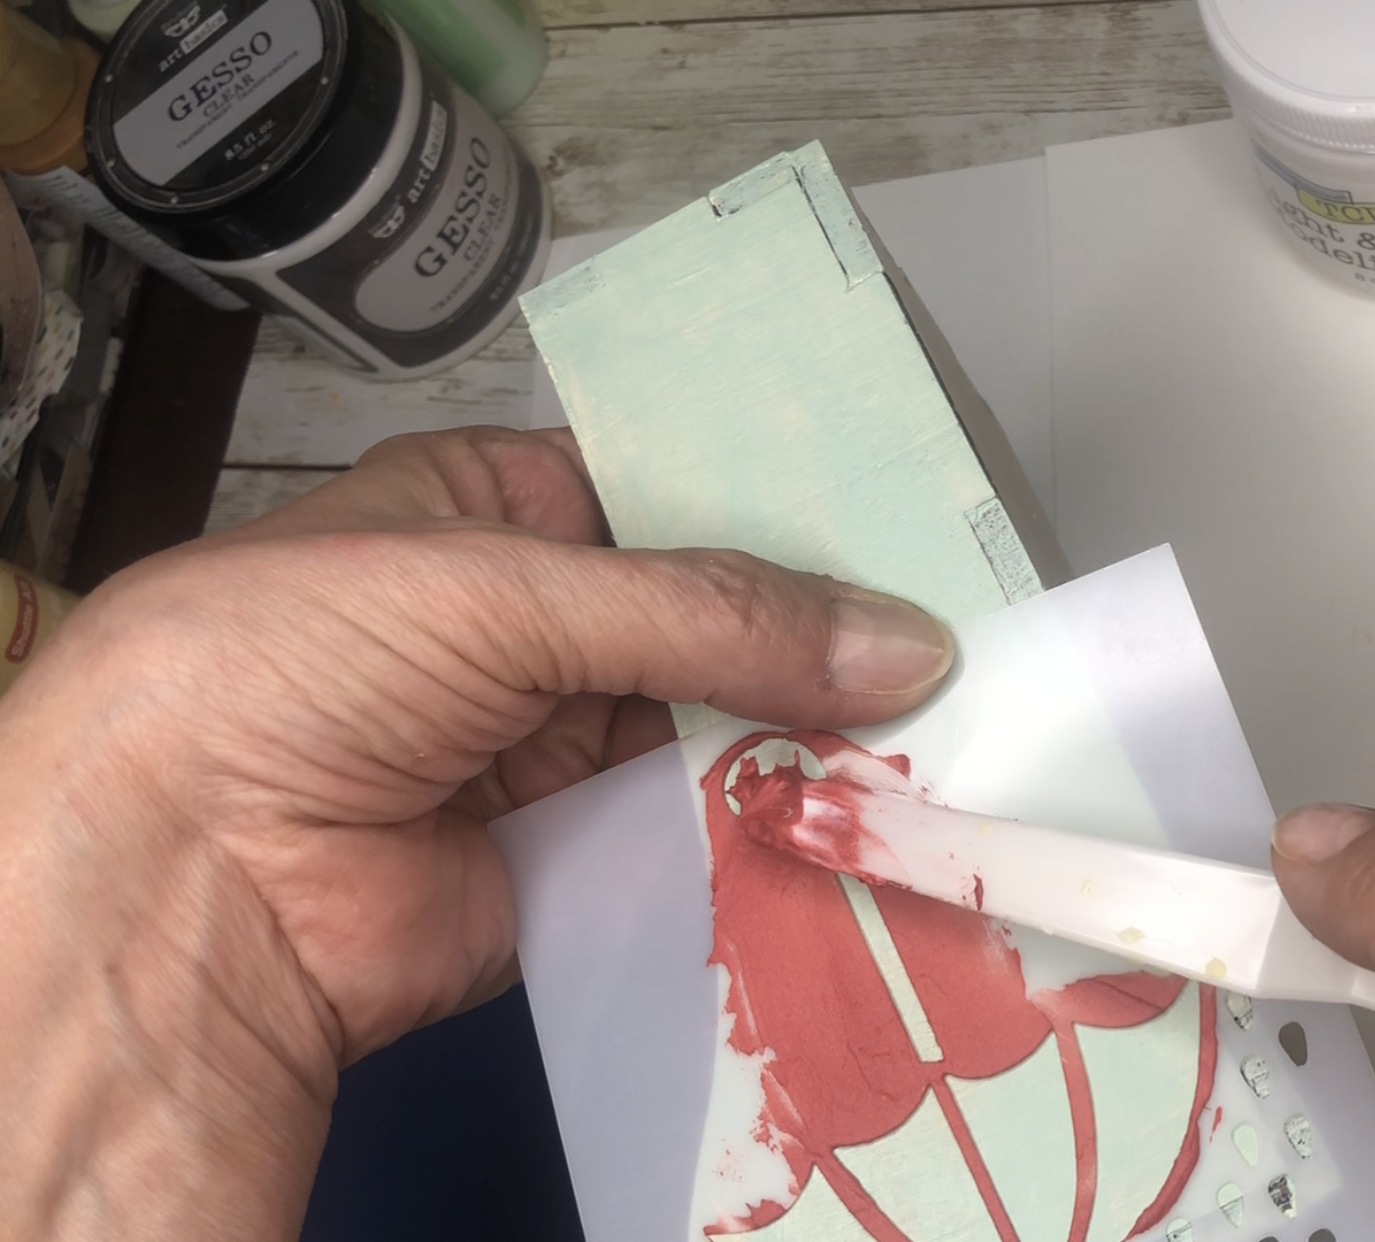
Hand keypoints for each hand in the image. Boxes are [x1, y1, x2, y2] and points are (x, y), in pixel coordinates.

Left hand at [0, 428, 954, 1238]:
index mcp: (492, 509)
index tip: (910, 515)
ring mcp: (554, 738)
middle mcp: (530, 620)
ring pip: (715, 718)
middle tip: (957, 625)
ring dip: (808, 725)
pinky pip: (701, 821)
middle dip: (814, 624)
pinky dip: (775, 814)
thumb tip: (905, 644)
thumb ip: (711, 614)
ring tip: (946, 715)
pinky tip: (870, 800)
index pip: (669, 488)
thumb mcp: (508, 589)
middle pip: (706, 611)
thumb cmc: (298, 667)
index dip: (781, 502)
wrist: (186, 884)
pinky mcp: (579, 848)